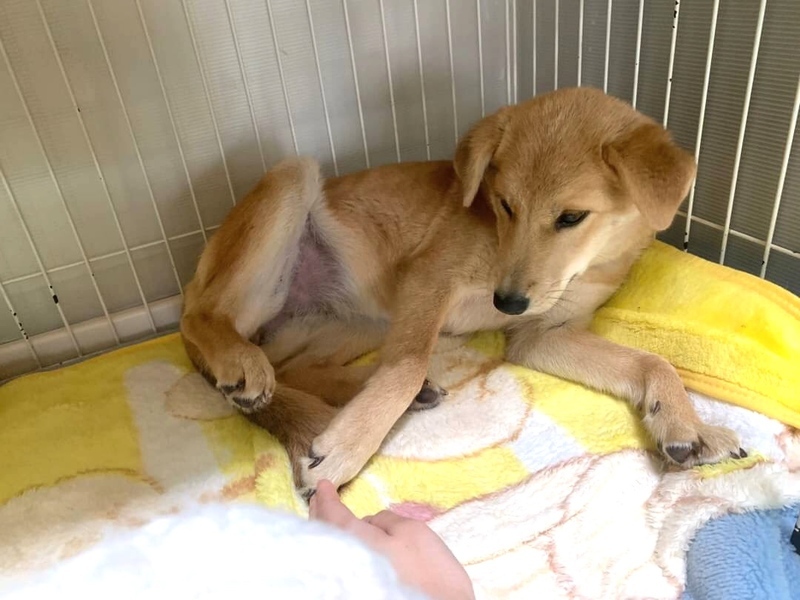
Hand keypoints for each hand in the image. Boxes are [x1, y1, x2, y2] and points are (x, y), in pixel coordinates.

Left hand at [309, 480, 474, 599]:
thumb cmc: (428, 571)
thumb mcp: (412, 532)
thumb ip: (384, 520)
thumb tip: (367, 522)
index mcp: (354, 540)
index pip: (332, 514)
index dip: (326, 498)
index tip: (322, 484)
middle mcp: (343, 561)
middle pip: (325, 533)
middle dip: (321, 513)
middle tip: (318, 498)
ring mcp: (348, 578)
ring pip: (330, 548)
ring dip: (326, 529)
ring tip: (323, 515)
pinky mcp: (358, 588)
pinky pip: (338, 560)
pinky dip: (336, 544)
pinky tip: (342, 541)